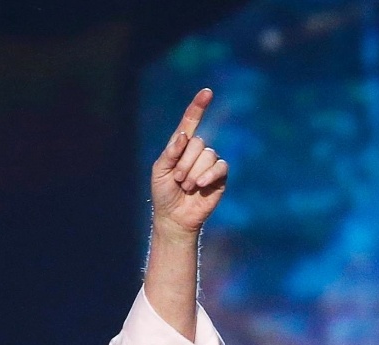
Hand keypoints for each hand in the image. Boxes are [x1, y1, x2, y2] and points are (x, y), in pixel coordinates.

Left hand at [150, 88, 228, 235]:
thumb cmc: (164, 193)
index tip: (207, 92)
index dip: (198, 107)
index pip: (190, 121)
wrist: (174, 217)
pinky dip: (207, 176)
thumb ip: (170, 152)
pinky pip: (219, 167)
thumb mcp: (159, 170)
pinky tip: (199, 186)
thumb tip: (185, 136)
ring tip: (186, 187)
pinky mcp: (220, 176)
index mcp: (180, 145)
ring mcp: (209, 163)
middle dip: (184, 163)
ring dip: (192, 174)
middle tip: (177, 180)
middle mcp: (197, 151)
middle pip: (197, 142)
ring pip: (207, 155)